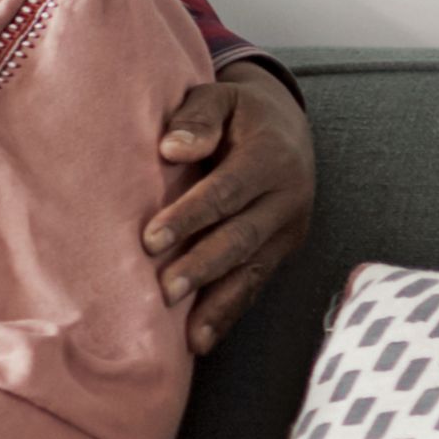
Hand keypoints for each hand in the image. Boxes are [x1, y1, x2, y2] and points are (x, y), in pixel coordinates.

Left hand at [146, 65, 314, 356]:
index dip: (190, 217)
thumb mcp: (220, 97)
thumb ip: (197, 118)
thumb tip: (171, 148)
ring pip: (252, 269)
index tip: (150, 240)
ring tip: (187, 335)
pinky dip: (228, 313)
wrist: (287, 126)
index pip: (227, 192)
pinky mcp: (282, 250)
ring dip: (218, 303)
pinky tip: (201, 340)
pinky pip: (255, 284)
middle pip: (241, 237)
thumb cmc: (236, 113)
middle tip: (163, 291)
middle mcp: (287, 197)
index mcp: (270, 157)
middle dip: (202, 266)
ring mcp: (288, 228)